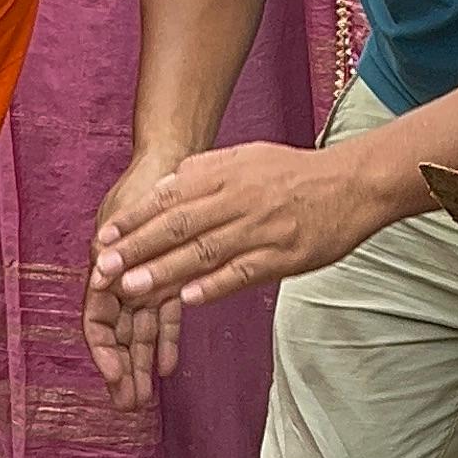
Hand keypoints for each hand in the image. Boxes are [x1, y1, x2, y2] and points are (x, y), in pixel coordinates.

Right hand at [82, 145, 189, 408]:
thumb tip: (103, 280)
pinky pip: (165, 315)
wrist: (174, 162)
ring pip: (140, 330)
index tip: (114, 374)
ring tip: (143, 397)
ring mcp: (144, 279)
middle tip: (127, 403)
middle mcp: (121, 278)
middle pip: (118, 334)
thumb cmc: (142, 187)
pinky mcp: (168, 276)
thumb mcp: (123, 219)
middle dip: (122, 369)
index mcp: (105, 268)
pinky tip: (168, 366)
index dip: (103, 349)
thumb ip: (113, 253)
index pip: (97, 320)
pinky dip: (165, 339)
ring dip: (140, 363)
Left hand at [87, 140, 381, 365]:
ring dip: (166, 272)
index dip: (135, 220)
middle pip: (180, 226)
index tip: (105, 239)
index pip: (169, 198)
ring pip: (205, 252)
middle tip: (105, 270)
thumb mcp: (244, 157)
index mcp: (225, 174)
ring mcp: (261, 229)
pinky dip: (214, 286)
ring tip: (133, 289)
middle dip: (138, 249)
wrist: (352, 183)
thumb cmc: (294, 173)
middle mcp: (238, 200)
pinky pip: (243, 273)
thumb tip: (164, 187)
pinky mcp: (284, 255)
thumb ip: (203, 172)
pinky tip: (187, 300)